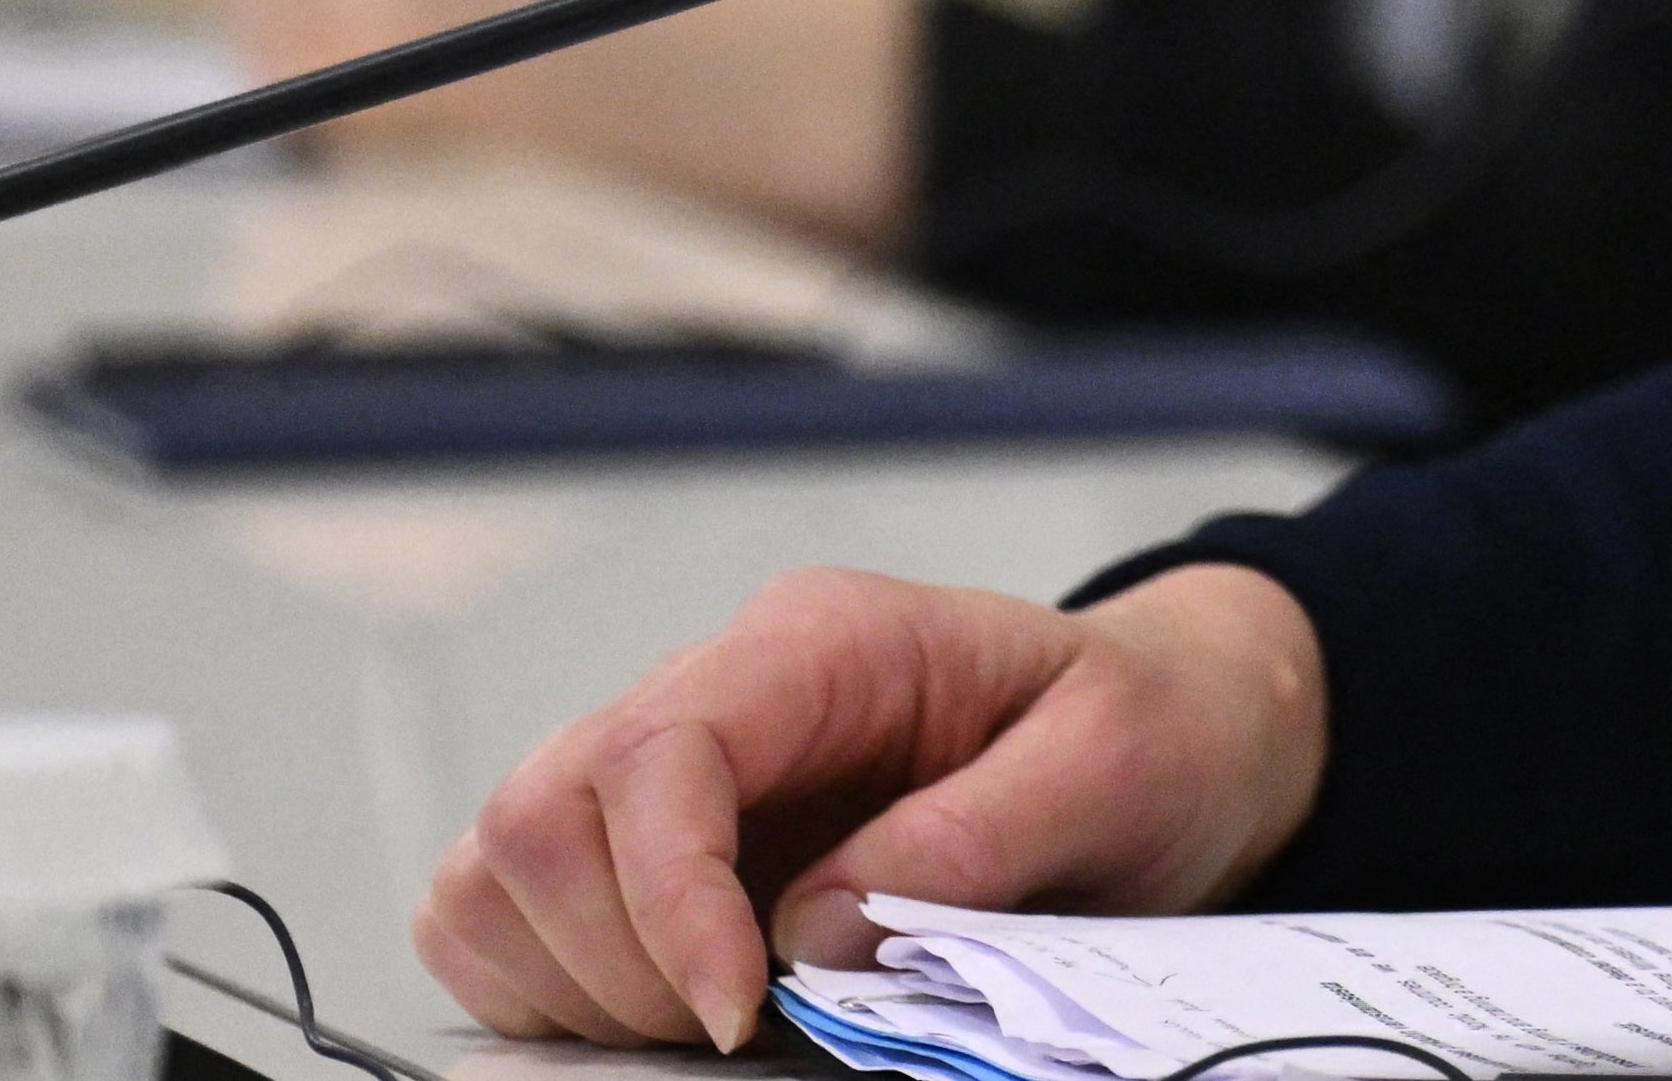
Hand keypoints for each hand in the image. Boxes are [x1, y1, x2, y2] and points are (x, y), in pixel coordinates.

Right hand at [421, 564, 1329, 1048]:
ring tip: (720, 1020)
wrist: (1173, 734)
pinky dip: (552, 991)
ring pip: (499, 869)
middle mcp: (725, 691)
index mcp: (823, 643)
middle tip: (743, 1027)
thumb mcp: (1112, 767)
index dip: (666, 895)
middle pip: (543, 814)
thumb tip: (816, 928)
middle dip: (617, 957)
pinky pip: (510, 918)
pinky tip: (671, 1013)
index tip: (738, 1008)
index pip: (660, 751)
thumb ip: (973, 837)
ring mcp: (672, 769)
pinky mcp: (650, 850)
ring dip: (575, 982)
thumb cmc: (1146, 731)